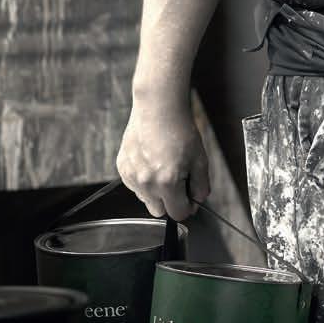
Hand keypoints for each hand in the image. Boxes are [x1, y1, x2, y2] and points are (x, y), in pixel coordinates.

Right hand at [116, 97, 209, 221]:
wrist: (158, 109)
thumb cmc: (179, 130)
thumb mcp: (200, 160)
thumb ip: (200, 186)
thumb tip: (197, 201)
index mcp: (167, 183)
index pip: (178, 213)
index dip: (187, 207)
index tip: (190, 197)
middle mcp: (146, 183)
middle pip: (159, 211)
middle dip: (171, 201)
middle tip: (178, 182)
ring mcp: (131, 176)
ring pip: (146, 199)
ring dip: (156, 192)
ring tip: (163, 168)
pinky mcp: (122, 168)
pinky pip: (135, 186)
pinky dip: (144, 180)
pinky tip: (152, 162)